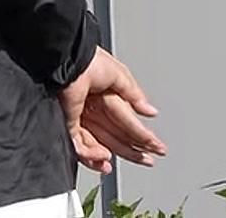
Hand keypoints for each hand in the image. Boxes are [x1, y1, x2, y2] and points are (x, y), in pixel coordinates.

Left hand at [58, 47, 164, 174]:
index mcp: (106, 96)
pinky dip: (90, 155)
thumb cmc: (90, 62)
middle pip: (114, 137)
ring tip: (116, 163)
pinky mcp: (67, 124)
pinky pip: (78, 145)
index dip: (143, 136)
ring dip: (106, 158)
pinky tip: (103, 157)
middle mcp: (93, 108)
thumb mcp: (120, 75)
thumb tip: (151, 112)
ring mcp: (81, 117)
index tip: (157, 148)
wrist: (68, 62)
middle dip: (131, 152)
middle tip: (147, 161)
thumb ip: (134, 95)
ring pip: (96, 145)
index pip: (128, 122)